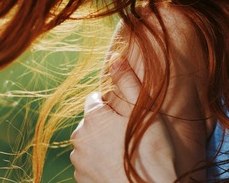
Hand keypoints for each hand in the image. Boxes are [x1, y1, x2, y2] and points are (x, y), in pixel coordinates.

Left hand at [70, 56, 177, 181]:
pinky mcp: (80, 180)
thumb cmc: (151, 151)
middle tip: (132, 135)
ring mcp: (78, 162)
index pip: (97, 99)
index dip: (116, 105)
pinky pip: (90, 163)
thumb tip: (114, 57)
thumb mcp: (145, 110)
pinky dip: (102, 162)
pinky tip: (120, 166)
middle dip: (108, 124)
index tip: (132, 117)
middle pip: (93, 121)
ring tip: (128, 152)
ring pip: (91, 143)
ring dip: (104, 144)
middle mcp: (78, 138)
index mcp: (92, 117)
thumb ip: (127, 82)